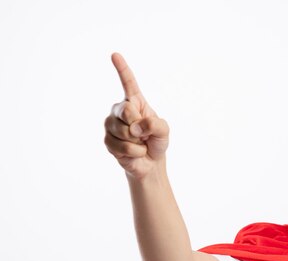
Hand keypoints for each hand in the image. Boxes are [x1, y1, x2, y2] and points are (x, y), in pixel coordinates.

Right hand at [104, 52, 169, 178]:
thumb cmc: (156, 141)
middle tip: (144, 134)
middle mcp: (119, 110)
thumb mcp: (164, 130)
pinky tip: (134, 152)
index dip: (122, 69)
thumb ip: (155, 124)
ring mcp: (111, 124)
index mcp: (135, 102)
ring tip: (139, 143)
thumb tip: (136, 127)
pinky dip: (134, 152)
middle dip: (139, 125)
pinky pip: (121, 146)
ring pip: (123, 131)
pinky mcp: (107, 140)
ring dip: (137, 142)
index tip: (115, 54)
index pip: (128, 83)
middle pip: (126, 111)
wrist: (150, 162)